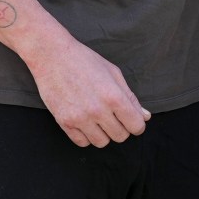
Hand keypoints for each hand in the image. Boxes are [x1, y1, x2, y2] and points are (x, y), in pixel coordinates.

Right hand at [28, 37, 151, 147]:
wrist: (53, 56)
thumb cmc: (85, 60)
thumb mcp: (113, 73)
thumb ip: (130, 97)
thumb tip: (145, 116)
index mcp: (113, 96)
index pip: (135, 125)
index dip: (138, 124)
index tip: (133, 119)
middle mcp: (98, 110)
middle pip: (120, 136)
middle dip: (122, 128)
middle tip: (115, 115)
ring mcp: (80, 118)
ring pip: (102, 143)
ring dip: (104, 133)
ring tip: (99, 118)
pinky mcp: (64, 123)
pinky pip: (82, 143)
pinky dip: (87, 136)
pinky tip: (86, 122)